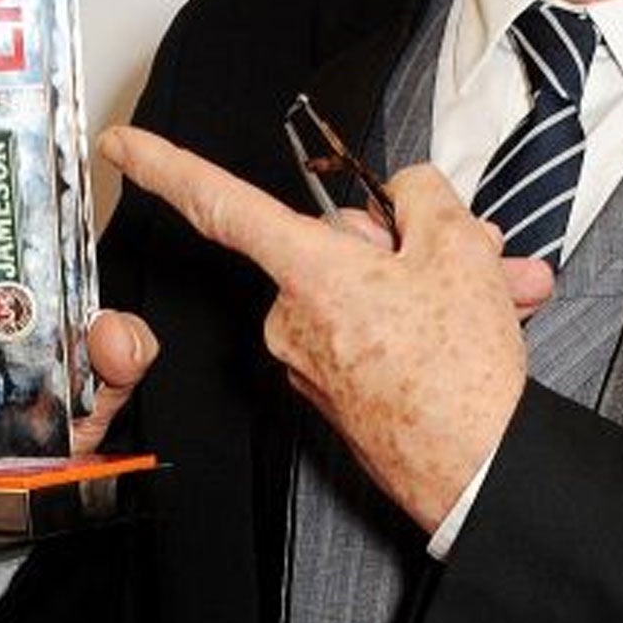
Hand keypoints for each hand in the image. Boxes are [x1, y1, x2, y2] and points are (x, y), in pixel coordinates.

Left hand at [99, 125, 545, 533]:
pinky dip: (419, 326)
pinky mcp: (332, 398)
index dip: (167, 166)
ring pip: (365, 291)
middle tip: (475, 251)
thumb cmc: (462, 372)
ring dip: (429, 285)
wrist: (480, 476)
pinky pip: (370, 335)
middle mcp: (292, 320)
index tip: (120, 146)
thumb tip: (406, 197)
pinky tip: (473, 333)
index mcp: (309, 274)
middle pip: (335, 248)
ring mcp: (309, 364)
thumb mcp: (460, 249)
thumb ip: (423, 198)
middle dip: (407, 242)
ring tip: (502, 293)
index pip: (221, 205)